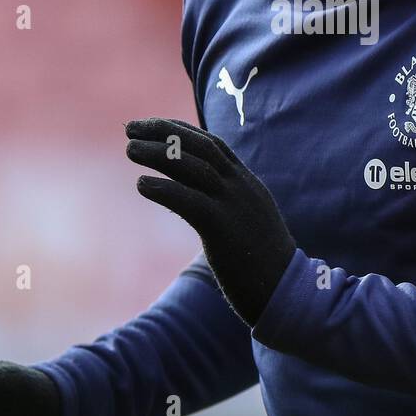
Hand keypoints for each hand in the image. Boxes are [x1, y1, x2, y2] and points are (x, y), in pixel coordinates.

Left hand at [125, 117, 295, 326]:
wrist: (286, 290)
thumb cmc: (263, 262)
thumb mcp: (249, 221)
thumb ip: (230, 205)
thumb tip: (204, 204)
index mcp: (246, 183)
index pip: (212, 144)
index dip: (181, 130)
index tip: (154, 125)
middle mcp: (240, 187)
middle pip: (200, 146)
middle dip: (164, 132)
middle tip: (131, 128)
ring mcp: (233, 205)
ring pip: (192, 167)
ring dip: (158, 154)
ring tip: (129, 150)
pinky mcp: (222, 228)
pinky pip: (189, 200)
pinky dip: (164, 189)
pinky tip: (142, 184)